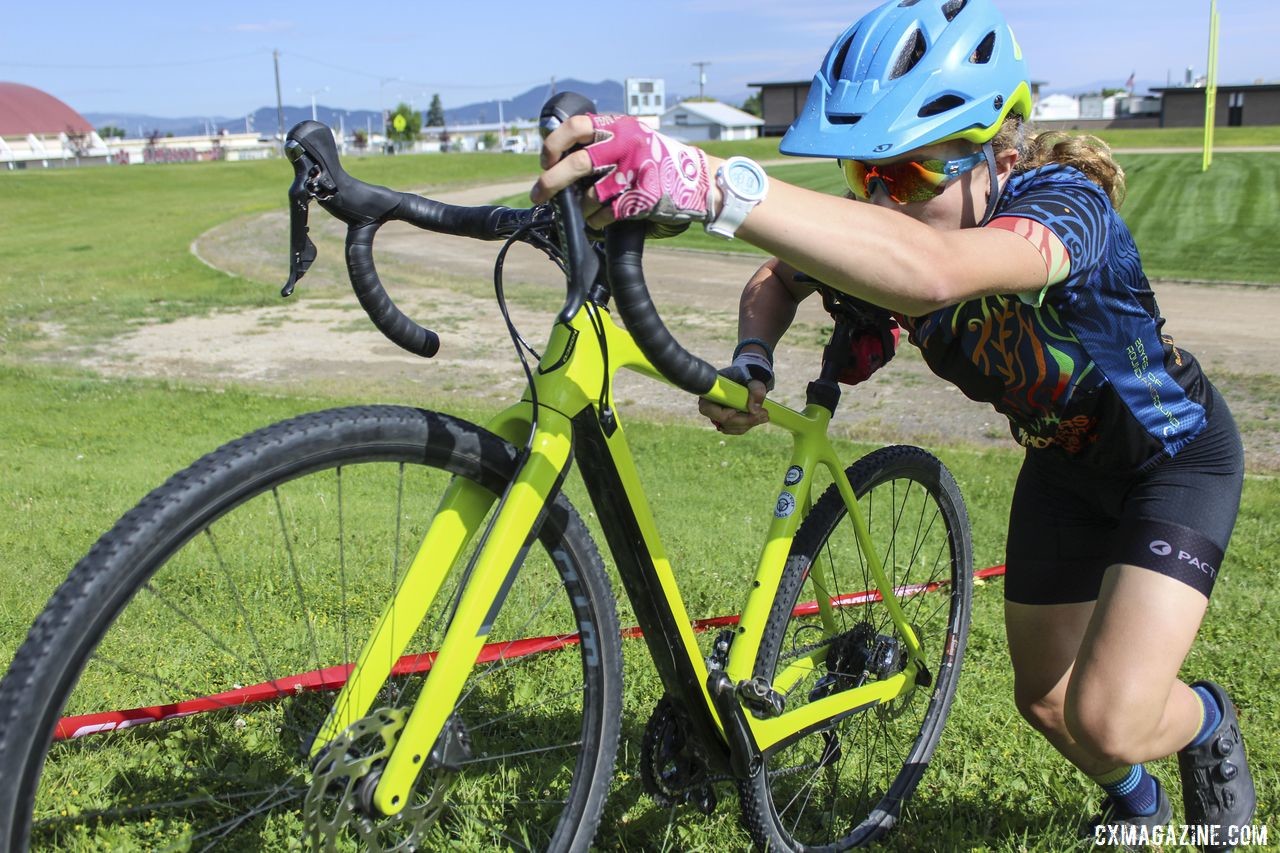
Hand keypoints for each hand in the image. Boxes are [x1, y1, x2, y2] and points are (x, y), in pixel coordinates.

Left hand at [531, 114, 715, 230]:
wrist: (698, 180)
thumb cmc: (658, 160)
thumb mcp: (633, 138)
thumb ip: (604, 141)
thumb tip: (559, 157)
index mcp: (620, 127)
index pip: (576, 126)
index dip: (554, 143)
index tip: (546, 160)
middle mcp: (627, 146)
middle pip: (577, 163)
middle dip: (551, 182)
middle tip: (539, 194)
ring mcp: (636, 172)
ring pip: (590, 195)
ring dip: (581, 207)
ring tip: (585, 210)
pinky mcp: (644, 197)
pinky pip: (606, 214)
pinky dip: (596, 221)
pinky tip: (598, 221)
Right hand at [699, 380, 768, 435]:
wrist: (748, 378)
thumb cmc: (748, 377)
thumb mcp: (754, 381)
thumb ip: (756, 391)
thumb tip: (753, 410)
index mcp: (710, 391)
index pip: (707, 409)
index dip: (723, 413)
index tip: (739, 408)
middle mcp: (710, 405)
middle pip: (723, 422)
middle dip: (745, 420)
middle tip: (764, 414)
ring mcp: (716, 415)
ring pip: (730, 427)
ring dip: (748, 424)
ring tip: (765, 415)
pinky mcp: (725, 421)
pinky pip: (735, 429)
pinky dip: (748, 425)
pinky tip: (759, 418)